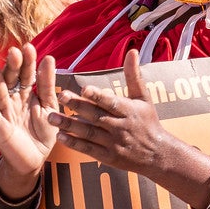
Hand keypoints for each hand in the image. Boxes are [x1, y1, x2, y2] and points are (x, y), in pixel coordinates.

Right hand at [0, 44, 59, 199]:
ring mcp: (4, 111)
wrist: (34, 160)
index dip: (28, 62)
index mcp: (27, 93)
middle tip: (13, 52)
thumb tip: (49, 58)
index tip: (29, 47)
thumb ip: (48, 84)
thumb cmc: (42, 133)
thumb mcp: (50, 107)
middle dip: (11, 66)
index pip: (27, 74)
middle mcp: (13, 99)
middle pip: (11, 80)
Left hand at [52, 50, 209, 204]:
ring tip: (51, 118)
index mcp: (129, 111)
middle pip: (96, 116)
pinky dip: (74, 144)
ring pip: (89, 133)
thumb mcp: (144, 98)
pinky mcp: (108, 157)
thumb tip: (132, 51)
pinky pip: (89, 149)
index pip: (111, 102)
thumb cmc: (148, 122)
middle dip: (78, 106)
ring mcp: (113, 143)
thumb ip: (133, 76)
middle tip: (60, 96)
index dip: (98, 96)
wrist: (157, 154)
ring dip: (69, 125)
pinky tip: (60, 136)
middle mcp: (120, 127)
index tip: (83, 88)